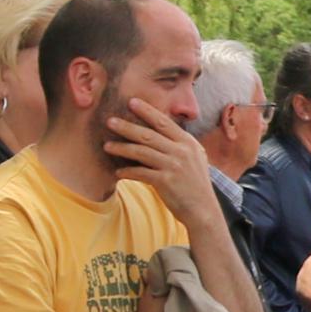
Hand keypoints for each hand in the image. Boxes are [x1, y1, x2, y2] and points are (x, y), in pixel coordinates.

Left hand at [105, 96, 219, 223]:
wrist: (203, 209)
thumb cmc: (194, 184)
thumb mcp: (194, 159)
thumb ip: (178, 145)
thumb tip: (157, 134)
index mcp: (188, 143)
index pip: (164, 122)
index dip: (147, 111)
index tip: (132, 102)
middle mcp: (182, 151)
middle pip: (149, 135)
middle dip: (127, 127)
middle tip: (110, 121)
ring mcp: (174, 166)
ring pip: (142, 152)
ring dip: (122, 148)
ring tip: (107, 146)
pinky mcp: (166, 182)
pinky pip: (140, 173)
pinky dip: (127, 172)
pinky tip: (117, 172)